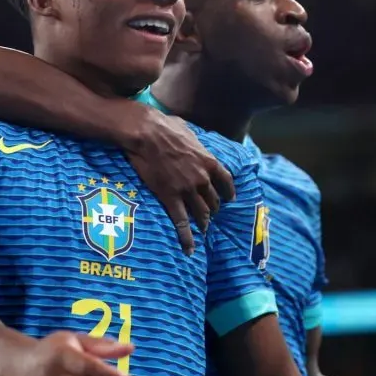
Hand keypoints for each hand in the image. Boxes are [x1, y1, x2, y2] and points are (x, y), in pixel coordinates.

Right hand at [123, 105, 234, 253]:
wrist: (145, 133)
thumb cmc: (163, 126)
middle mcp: (202, 178)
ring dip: (203, 223)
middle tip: (209, 215)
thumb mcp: (186, 129)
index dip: (229, 192)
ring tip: (202, 230)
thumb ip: (193, 139)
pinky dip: (187, 238)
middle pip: (213, 201)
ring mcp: (187, 190)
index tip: (229, 199)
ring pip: (201, 213)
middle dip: (212, 209)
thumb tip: (191, 137)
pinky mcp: (170, 198)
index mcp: (208, 161)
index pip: (226, 181)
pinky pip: (182, 223)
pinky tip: (190, 249)